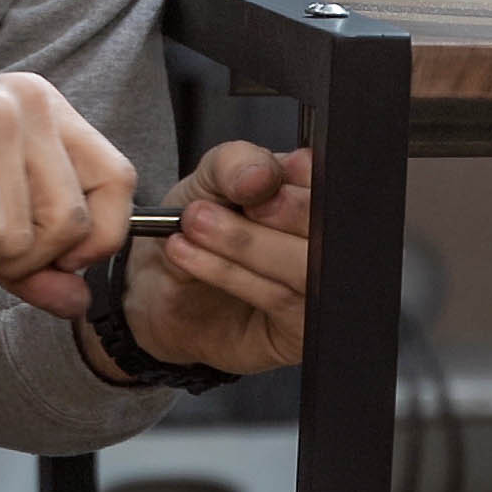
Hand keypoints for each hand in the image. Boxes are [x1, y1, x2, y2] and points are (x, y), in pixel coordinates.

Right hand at [0, 69, 134, 317]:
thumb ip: (32, 260)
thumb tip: (80, 301)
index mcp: (45, 110)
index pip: (118, 184)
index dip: (92, 240)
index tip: (42, 261)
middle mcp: (32, 101)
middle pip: (77, 223)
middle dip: (18, 258)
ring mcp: (1, 113)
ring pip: (33, 235)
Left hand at [90, 141, 311, 378]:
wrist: (163, 286)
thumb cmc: (197, 226)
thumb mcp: (207, 179)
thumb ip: (234, 163)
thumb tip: (261, 174)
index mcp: (312, 191)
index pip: (329, 180)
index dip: (300, 178)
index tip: (258, 179)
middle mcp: (325, 239)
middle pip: (327, 225)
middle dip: (278, 211)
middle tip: (219, 204)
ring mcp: (319, 287)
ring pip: (302, 265)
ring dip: (242, 242)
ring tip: (193, 225)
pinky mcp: (302, 329)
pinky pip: (279, 298)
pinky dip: (230, 273)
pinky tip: (190, 256)